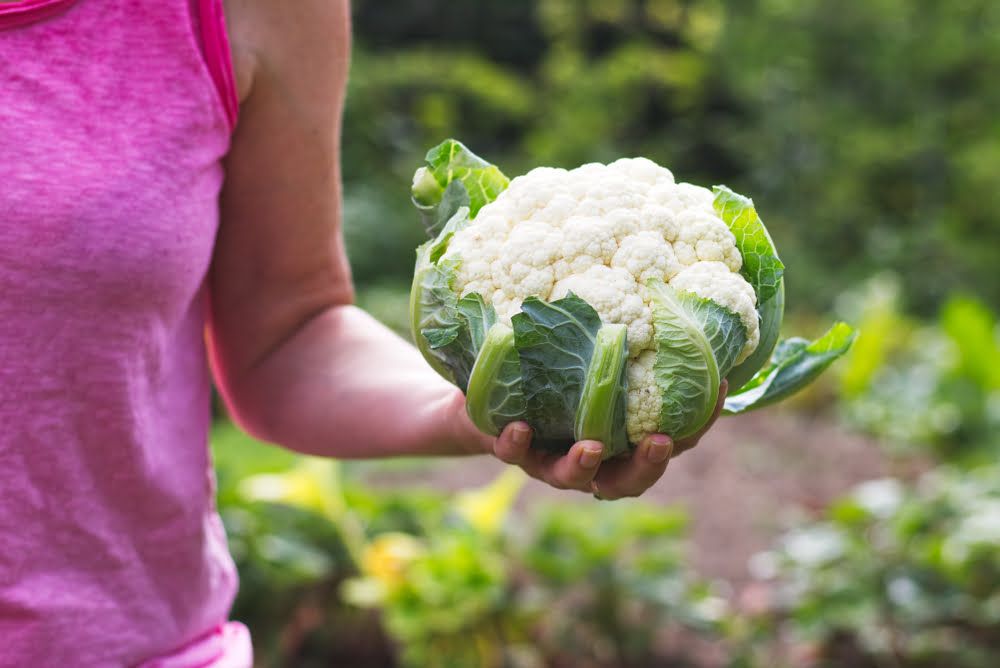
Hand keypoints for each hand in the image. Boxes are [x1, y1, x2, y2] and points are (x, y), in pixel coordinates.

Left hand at [487, 380, 727, 499]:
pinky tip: (520, 426)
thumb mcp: (598, 368)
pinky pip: (512, 454)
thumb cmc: (561, 383)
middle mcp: (589, 461)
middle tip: (659, 443)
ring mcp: (549, 460)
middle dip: (646, 466)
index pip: (669, 444)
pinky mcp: (511, 450)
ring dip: (584, 466)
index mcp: (620, 446)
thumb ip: (632, 356)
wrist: (494, 400)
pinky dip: (516, 444)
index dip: (697, 427)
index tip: (716, 394)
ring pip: (570, 477)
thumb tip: (678, 307)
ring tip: (591, 447)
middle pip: (626, 482)